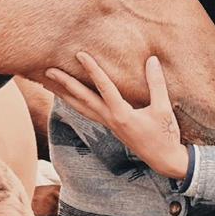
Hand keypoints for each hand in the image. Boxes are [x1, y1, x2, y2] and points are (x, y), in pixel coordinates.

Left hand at [45, 52, 189, 179]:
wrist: (164, 160)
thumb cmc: (165, 135)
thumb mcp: (163, 109)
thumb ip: (157, 84)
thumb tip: (152, 60)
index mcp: (122, 115)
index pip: (103, 87)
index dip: (92, 69)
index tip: (80, 54)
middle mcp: (110, 120)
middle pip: (82, 99)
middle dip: (65, 84)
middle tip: (49, 70)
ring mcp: (109, 125)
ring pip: (81, 108)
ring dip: (65, 95)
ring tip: (49, 84)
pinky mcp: (111, 127)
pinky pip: (88, 113)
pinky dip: (76, 103)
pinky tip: (71, 97)